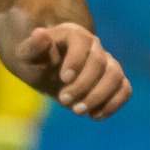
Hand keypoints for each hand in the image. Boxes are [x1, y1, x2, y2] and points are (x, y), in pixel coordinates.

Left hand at [15, 23, 130, 119]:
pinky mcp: (114, 81)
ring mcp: (107, 62)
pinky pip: (125, 90)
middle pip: (99, 62)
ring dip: (98, 97)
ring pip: (116, 76)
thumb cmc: (35, 62)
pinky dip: (113, 104)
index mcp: (73, 34)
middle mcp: (94, 45)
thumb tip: (40, 34)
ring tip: (77, 111)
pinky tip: (94, 116)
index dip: (76, 60)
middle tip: (63, 100)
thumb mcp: (25, 56)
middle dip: (83, 85)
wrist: (46, 71)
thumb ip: (32, 47)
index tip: (63, 79)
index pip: (82, 41)